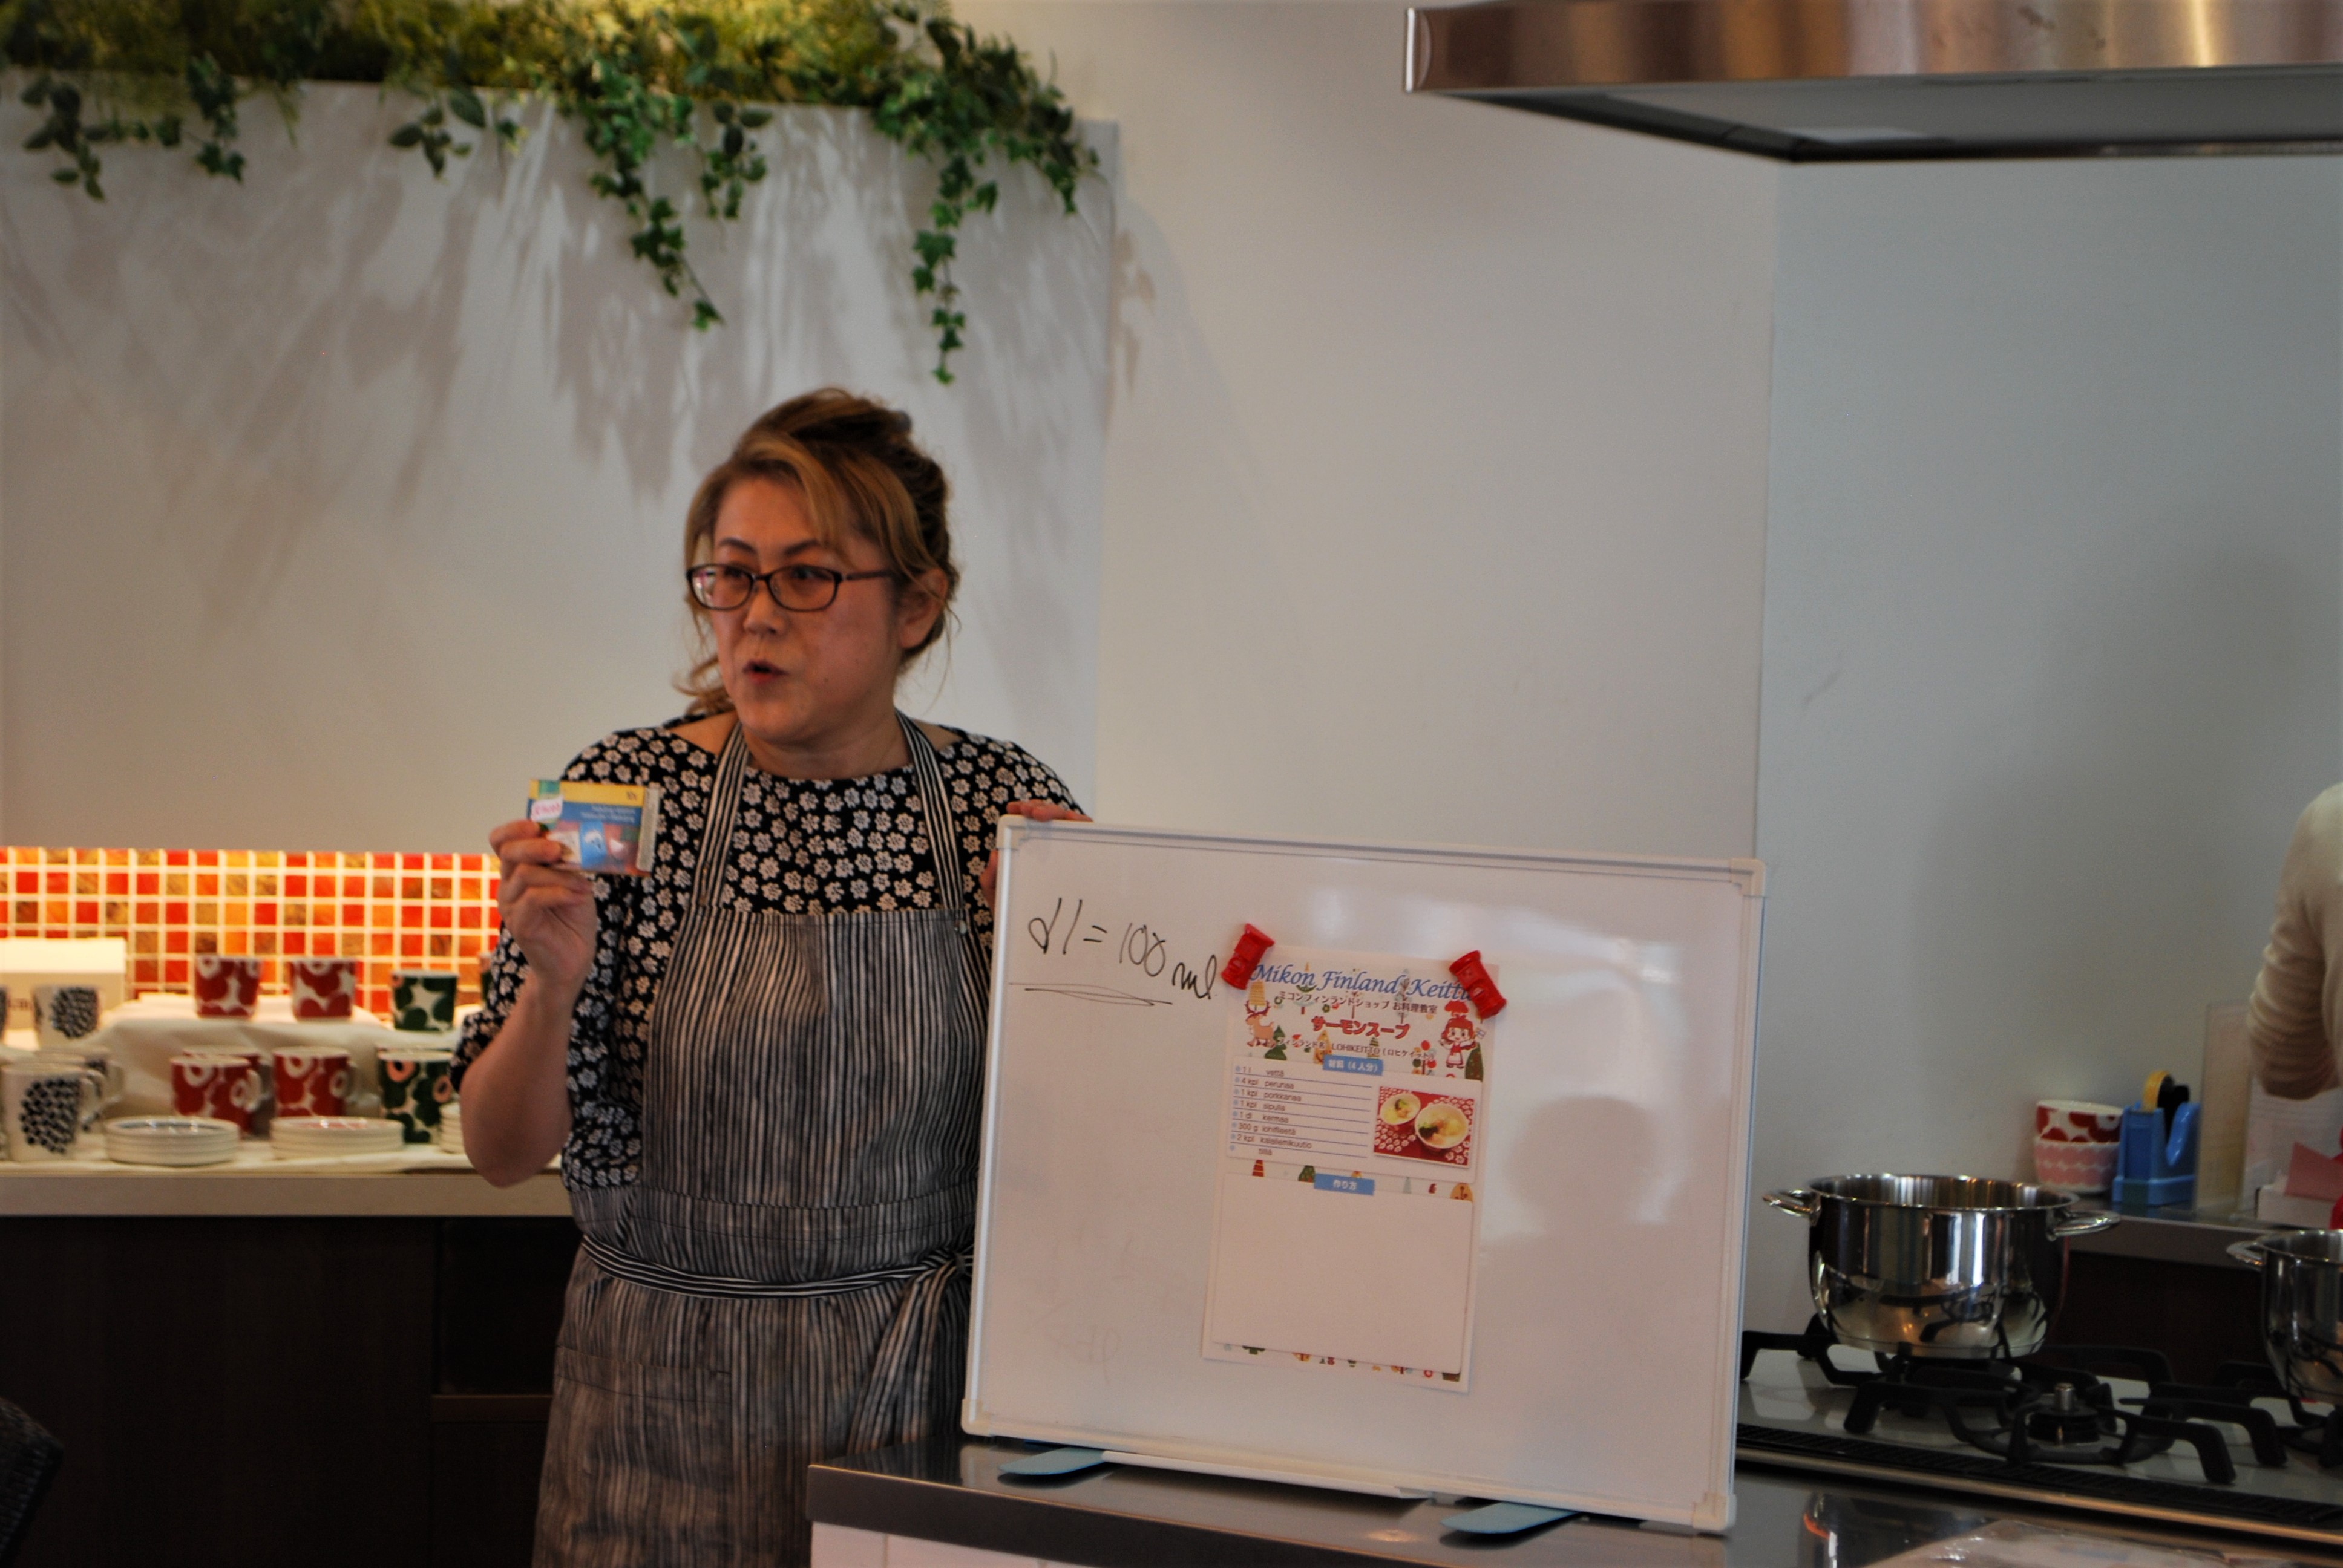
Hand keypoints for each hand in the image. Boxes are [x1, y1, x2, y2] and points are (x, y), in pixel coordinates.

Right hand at [489, 819, 598, 1002]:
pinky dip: (560, 893)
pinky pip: (533, 899)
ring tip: (583, 884)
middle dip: (535, 846)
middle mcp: (508, 885)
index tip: (536, 824)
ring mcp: (510, 905)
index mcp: (517, 870)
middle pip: (509, 852)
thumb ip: (568, 862)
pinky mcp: (519, 924)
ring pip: (525, 875)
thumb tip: (576, 837)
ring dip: (559, 875)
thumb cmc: (573, 918)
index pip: (500, 840)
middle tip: (558, 849)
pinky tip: (580, 896)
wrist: (573, 960)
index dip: (514, 828)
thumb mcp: (574, 882)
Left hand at [979, 801, 1090, 905]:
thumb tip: (994, 854)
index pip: (1031, 821)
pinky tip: (1075, 823)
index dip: (1024, 808)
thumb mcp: (998, 895)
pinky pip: (1089, 837)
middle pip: (1052, 817)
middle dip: (1041, 807)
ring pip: (1071, 822)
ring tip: (1043, 816)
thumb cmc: (1018, 914)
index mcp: (1032, 850)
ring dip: (1059, 812)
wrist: (1033, 938)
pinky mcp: (1087, 861)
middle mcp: (1052, 848)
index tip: (1014, 809)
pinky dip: (1084, 824)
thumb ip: (990, 878)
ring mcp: (1070, 853)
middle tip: (1029, 812)